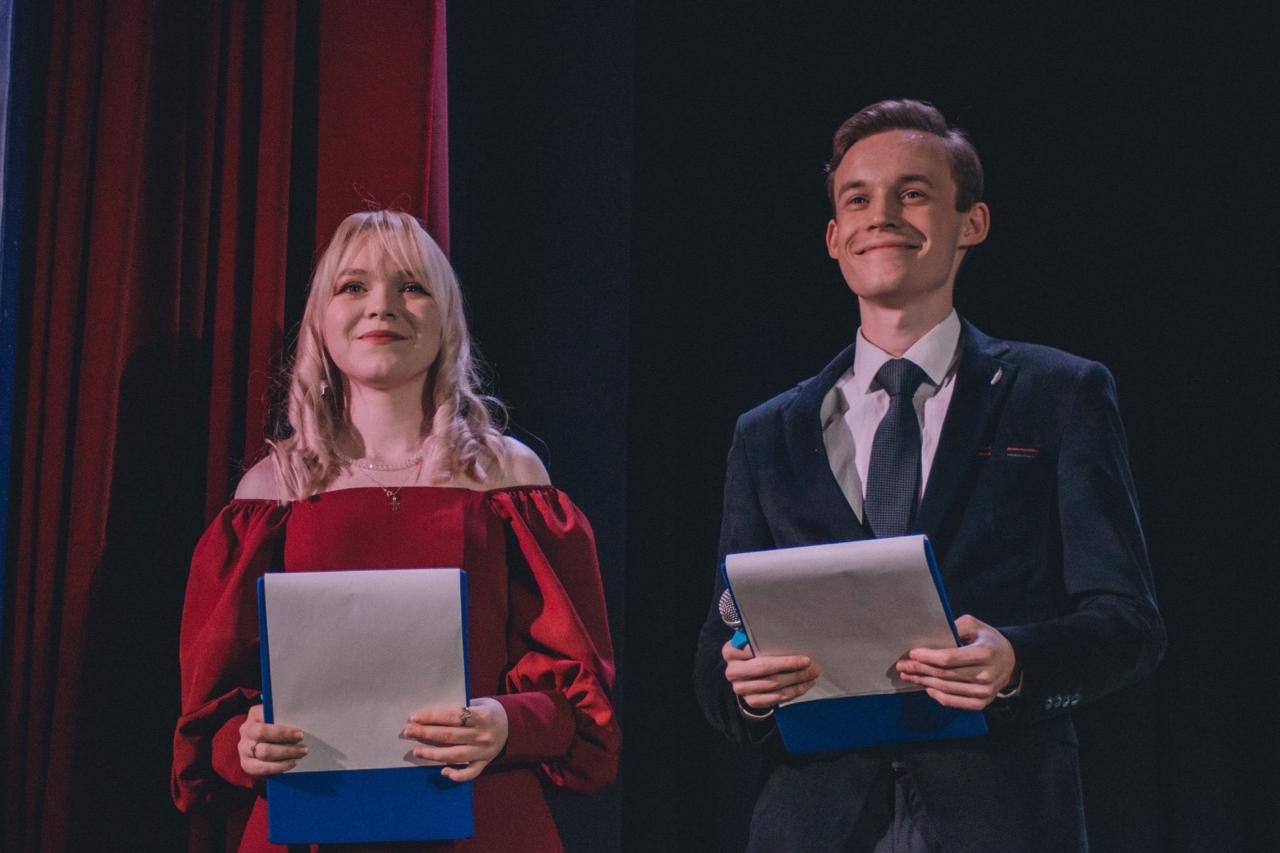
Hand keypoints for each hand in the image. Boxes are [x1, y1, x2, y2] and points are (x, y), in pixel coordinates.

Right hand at [239, 703, 306, 776]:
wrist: (263, 745)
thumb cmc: (277, 729)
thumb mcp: (280, 719)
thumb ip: (286, 719)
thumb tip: (303, 722)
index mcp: (255, 714)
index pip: (265, 716)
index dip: (282, 727)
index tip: (299, 733)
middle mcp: (246, 730)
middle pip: (262, 733)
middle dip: (285, 739)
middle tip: (302, 744)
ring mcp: (244, 748)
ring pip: (263, 752)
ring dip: (285, 754)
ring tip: (300, 753)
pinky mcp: (246, 764)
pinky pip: (261, 768)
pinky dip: (278, 767)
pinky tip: (290, 763)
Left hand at [402, 697, 508, 781]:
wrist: (513, 724)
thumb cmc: (489, 711)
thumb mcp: (479, 703)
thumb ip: (460, 709)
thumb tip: (431, 715)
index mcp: (481, 716)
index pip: (452, 716)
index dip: (432, 716)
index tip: (414, 717)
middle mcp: (482, 734)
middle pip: (449, 735)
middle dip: (426, 733)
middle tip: (407, 732)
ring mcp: (484, 751)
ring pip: (455, 755)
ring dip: (433, 754)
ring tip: (416, 751)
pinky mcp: (485, 763)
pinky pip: (470, 773)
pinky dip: (457, 775)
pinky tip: (442, 772)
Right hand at [722, 641, 820, 710]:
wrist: (745, 677)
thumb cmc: (753, 654)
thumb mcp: (752, 642)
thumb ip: (761, 638)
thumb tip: (786, 634)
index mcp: (730, 652)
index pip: (753, 650)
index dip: (776, 653)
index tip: (798, 654)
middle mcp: (733, 671)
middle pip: (764, 668)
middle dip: (790, 666)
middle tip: (810, 663)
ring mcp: (741, 688)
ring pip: (774, 685)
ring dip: (796, 680)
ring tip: (812, 673)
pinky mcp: (752, 701)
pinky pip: (776, 698)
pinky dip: (793, 692)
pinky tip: (804, 685)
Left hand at [895, 614, 1018, 709]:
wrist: (1011, 660)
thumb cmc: (988, 640)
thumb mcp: (975, 625)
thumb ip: (955, 627)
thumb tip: (931, 635)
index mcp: (985, 653)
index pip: (949, 658)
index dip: (928, 657)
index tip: (912, 653)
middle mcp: (986, 674)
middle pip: (944, 675)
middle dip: (920, 669)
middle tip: (902, 665)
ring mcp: (985, 691)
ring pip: (946, 689)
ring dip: (924, 682)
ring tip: (908, 675)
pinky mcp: (982, 702)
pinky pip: (955, 703)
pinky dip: (939, 697)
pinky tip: (927, 689)